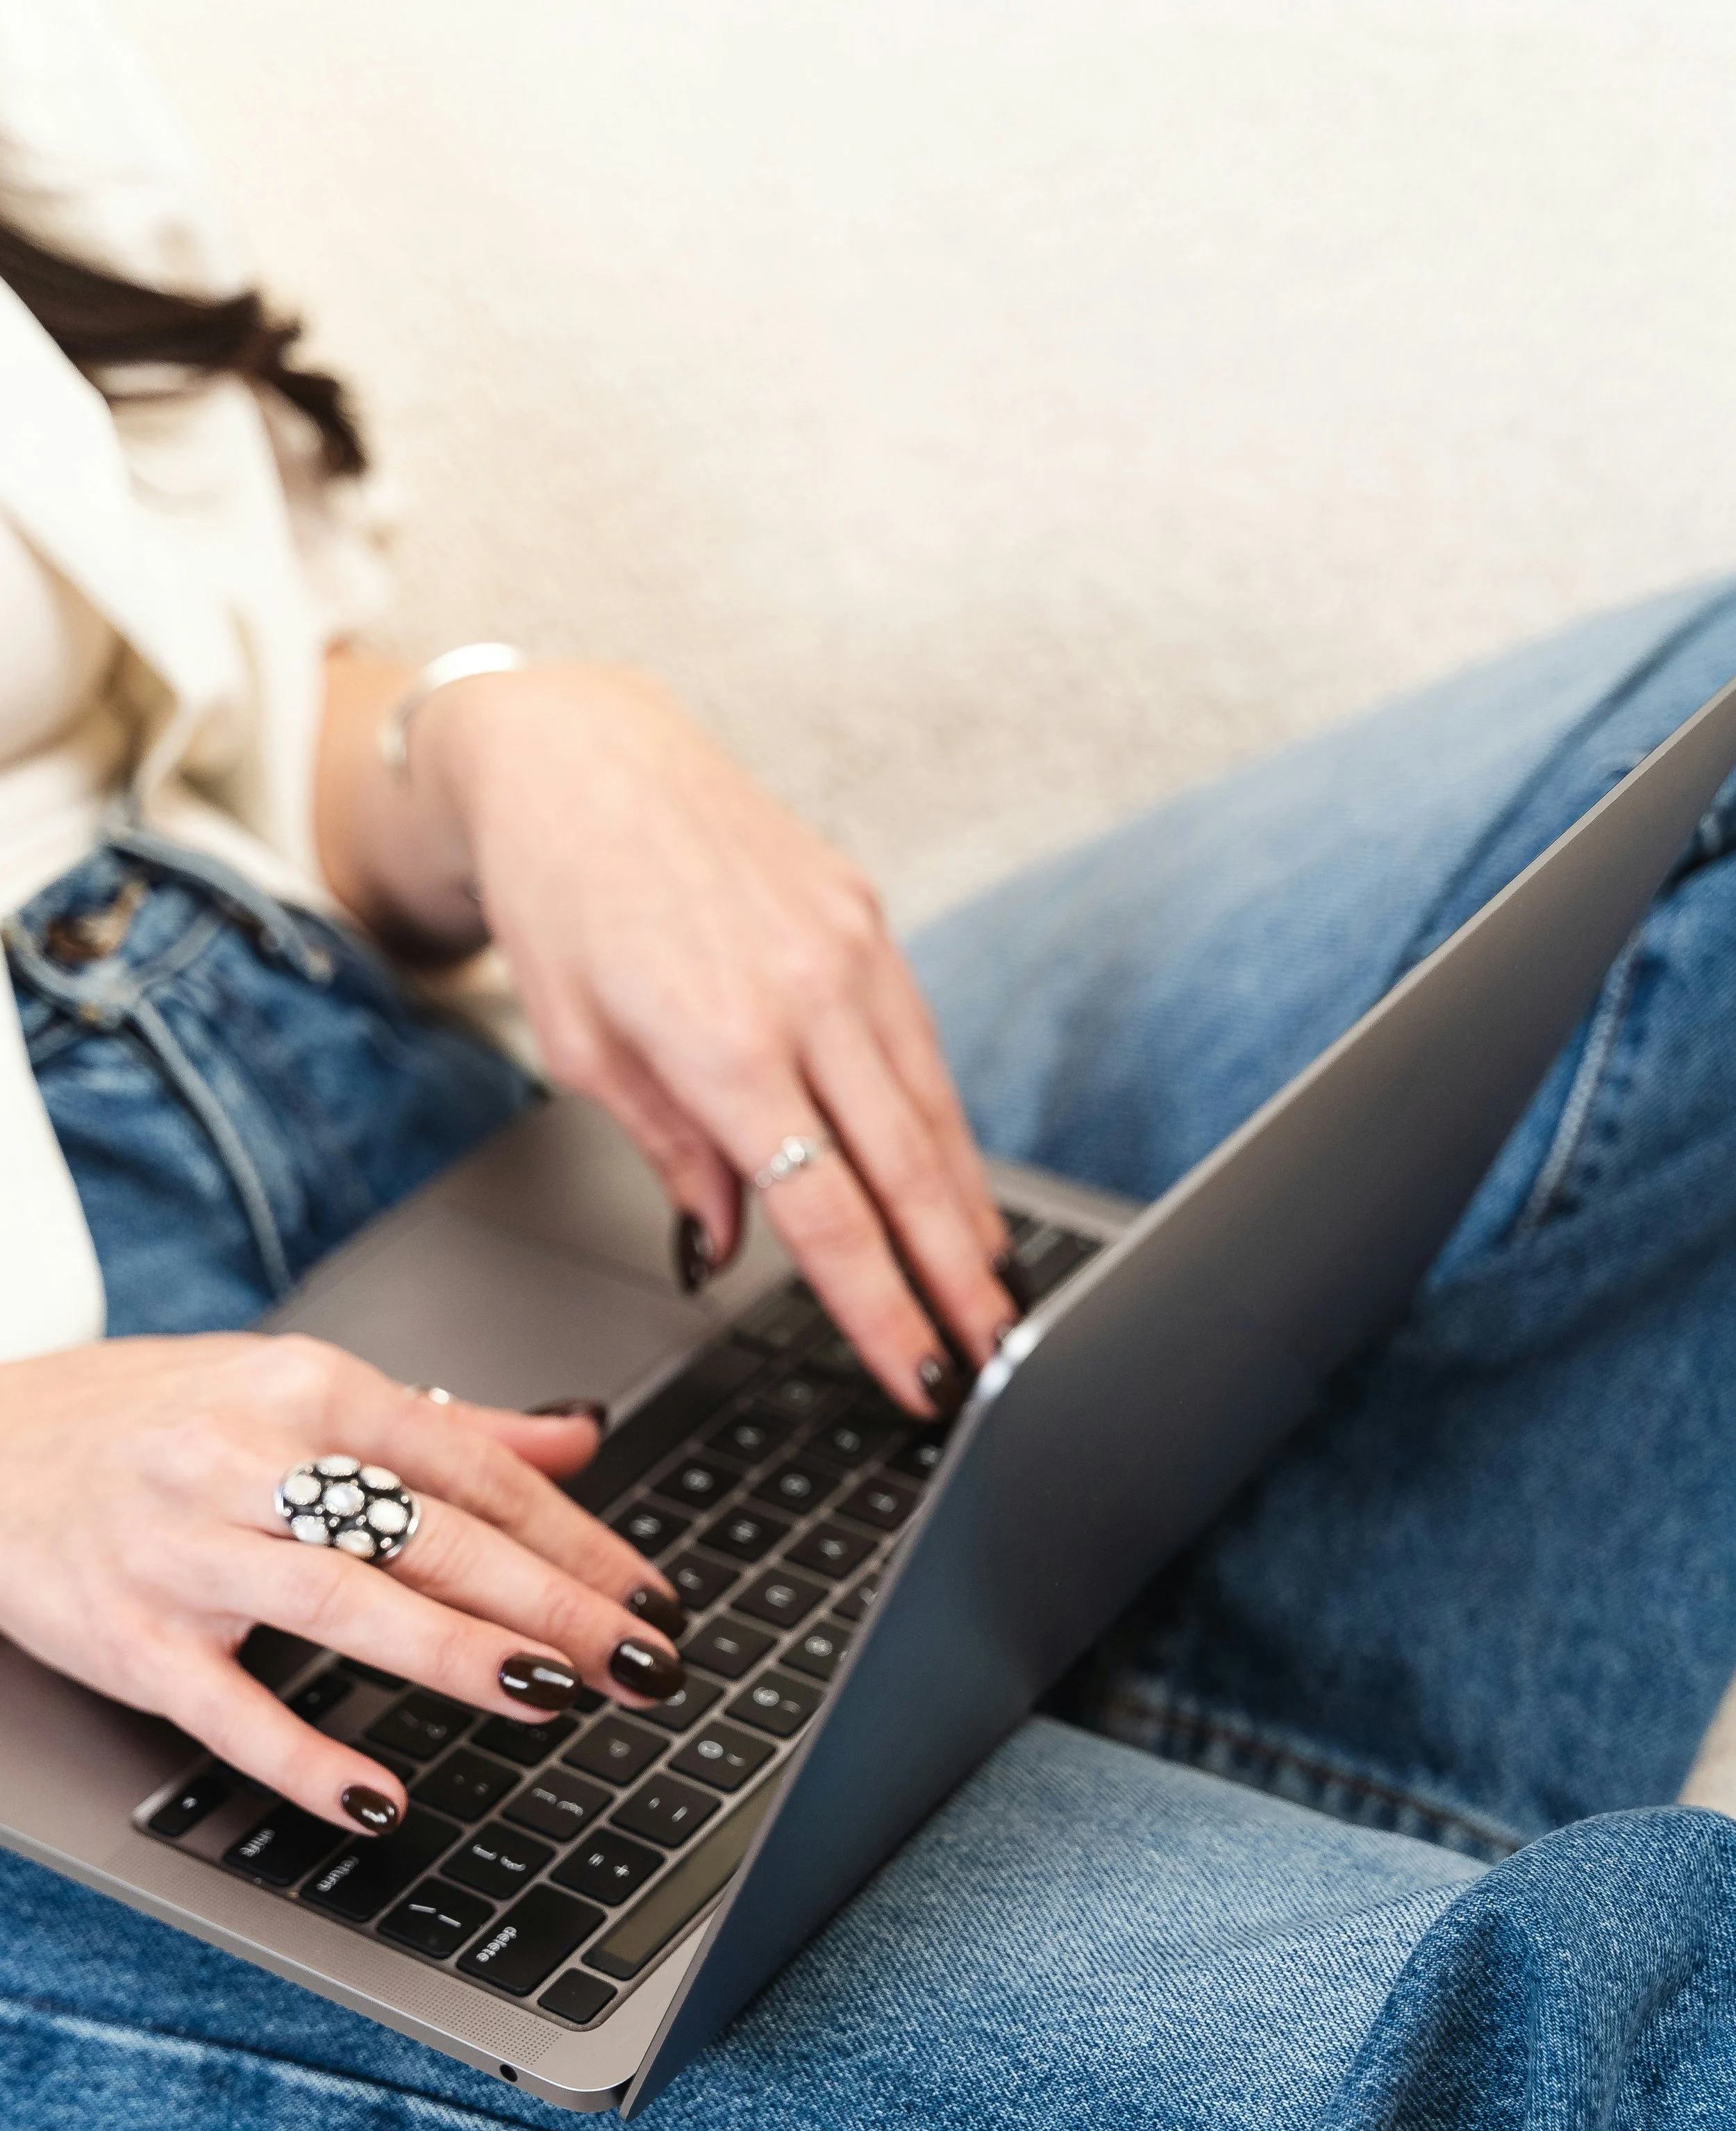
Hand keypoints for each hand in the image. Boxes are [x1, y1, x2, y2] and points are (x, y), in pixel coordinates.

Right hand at [0, 1334, 688, 1835]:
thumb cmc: (156, 1421)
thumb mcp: (300, 1392)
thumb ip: (449, 1426)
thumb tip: (582, 1435)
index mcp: (307, 1387)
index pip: (470, 1467)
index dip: (575, 1534)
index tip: (650, 1595)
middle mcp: (248, 1460)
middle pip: (425, 1532)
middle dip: (550, 1599)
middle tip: (643, 1657)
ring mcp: (184, 1551)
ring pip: (341, 1603)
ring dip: (457, 1654)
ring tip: (553, 1696)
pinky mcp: (129, 1639)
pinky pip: (229, 1708)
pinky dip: (306, 1759)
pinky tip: (381, 1798)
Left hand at [321, 657, 1016, 1414]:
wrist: (581, 752)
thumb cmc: (560, 896)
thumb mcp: (580, 1046)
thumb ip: (668, 1150)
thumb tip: (725, 1241)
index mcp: (722, 1039)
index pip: (825, 1209)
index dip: (877, 1305)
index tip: (914, 1372)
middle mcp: (806, 993)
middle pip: (905, 1171)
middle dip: (956, 1281)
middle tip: (994, 1359)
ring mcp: (850, 948)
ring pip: (934, 1111)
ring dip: (968, 1213)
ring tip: (997, 1294)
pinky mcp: (867, 915)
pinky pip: (920, 1047)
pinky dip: (948, 1128)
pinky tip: (959, 1183)